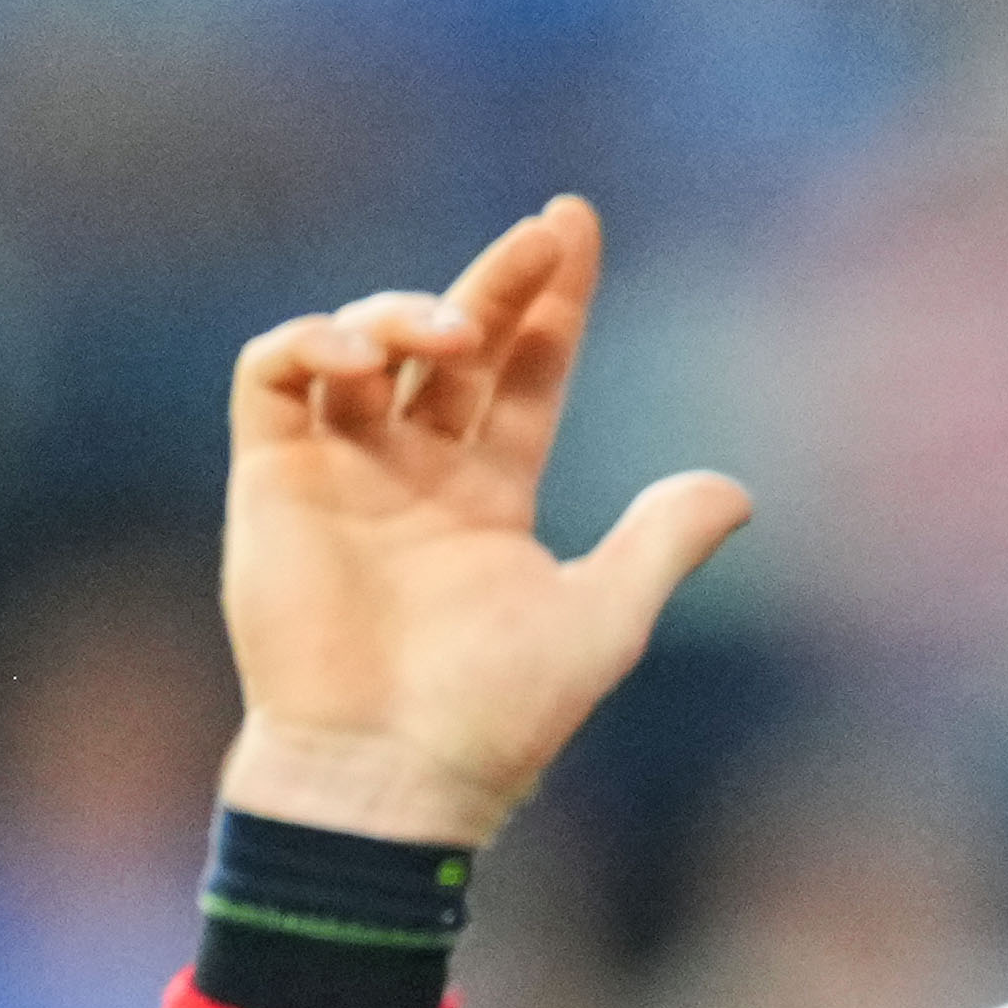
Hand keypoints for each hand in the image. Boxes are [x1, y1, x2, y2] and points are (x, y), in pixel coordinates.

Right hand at [216, 196, 756, 847]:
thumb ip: (663, 543)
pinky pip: (273, 377)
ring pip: (363, 347)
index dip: (551, 306)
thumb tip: (736, 489)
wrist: (388, 776)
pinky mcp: (271, 484)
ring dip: (405, 314)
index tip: (575, 231)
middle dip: (497, 281)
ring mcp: (341, 475)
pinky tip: (364, 356)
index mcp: (490, 499)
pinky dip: (311, 344)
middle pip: (456, 345)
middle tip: (543, 234)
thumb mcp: (603, 619)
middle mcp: (414, 475)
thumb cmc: (496, 716)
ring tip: (450, 331)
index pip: (525, 376)